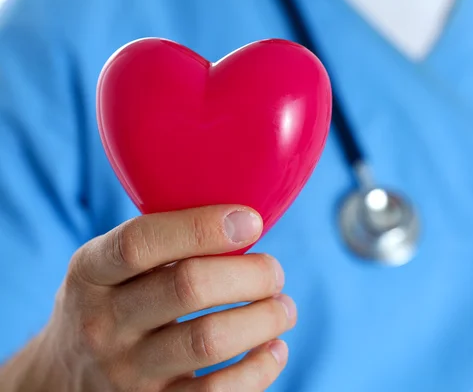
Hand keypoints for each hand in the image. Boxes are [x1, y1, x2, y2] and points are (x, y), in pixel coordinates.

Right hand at [1, 205, 295, 391]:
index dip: (202, 227)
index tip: (251, 221)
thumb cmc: (110, 303)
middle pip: (188, 287)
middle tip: (274, 272)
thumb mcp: (109, 267)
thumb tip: (244, 222)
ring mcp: (127, 371)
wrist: (66, 376)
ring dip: (264, 319)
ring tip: (283, 309)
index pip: (140, 242)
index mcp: (91, 272)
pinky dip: (260, 368)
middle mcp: (103, 323)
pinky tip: (274, 348)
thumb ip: (159, 243)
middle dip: (250, 274)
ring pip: (209, 340)